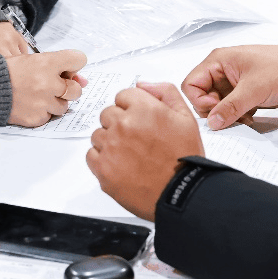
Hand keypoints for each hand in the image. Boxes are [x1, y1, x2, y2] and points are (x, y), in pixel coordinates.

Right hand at [5, 49, 87, 126]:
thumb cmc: (8, 71)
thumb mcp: (31, 59)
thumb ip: (57, 66)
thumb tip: (81, 79)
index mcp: (47, 63)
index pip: (79, 59)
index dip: (74, 64)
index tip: (67, 68)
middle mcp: (48, 83)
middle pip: (76, 89)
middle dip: (69, 88)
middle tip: (56, 87)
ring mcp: (43, 102)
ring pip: (64, 106)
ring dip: (55, 102)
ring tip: (39, 96)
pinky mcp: (37, 117)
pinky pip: (49, 117)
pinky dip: (43, 112)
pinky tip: (31, 105)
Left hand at [87, 83, 202, 220]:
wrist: (180, 194)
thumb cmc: (184, 159)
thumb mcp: (186, 117)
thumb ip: (165, 92)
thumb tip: (142, 84)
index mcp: (144, 109)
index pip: (123, 95)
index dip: (132, 108)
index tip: (139, 120)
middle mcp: (124, 124)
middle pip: (108, 113)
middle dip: (120, 123)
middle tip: (136, 139)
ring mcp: (111, 146)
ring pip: (98, 133)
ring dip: (110, 141)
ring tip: (130, 154)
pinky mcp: (103, 168)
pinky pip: (91, 154)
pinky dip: (102, 159)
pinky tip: (120, 164)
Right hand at [182, 44, 277, 130]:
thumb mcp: (253, 89)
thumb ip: (230, 107)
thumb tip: (212, 122)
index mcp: (218, 61)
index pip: (191, 84)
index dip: (200, 101)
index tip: (216, 110)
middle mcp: (221, 71)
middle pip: (201, 97)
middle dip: (215, 111)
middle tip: (232, 116)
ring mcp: (231, 83)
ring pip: (216, 105)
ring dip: (227, 115)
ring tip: (244, 117)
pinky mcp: (241, 94)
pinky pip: (229, 109)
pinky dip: (236, 116)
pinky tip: (249, 117)